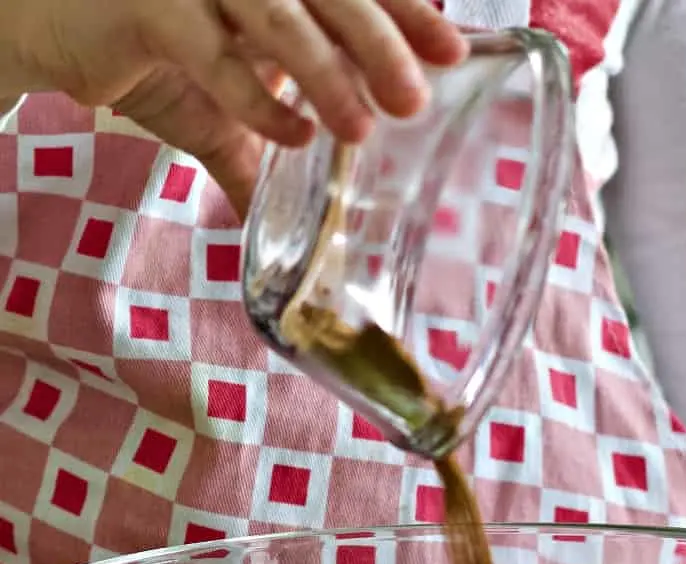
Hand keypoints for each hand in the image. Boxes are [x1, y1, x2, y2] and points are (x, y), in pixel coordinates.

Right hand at [10, 0, 466, 213]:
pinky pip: (212, 51)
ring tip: (361, 129)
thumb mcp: (222, 104)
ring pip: (278, 12)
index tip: (453, 53)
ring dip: (325, 71)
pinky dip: (255, 96)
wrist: (48, 23)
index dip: (409, 12)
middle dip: (381, 41)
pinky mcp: (149, 3)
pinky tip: (293, 135)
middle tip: (415, 100)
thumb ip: (267, 150)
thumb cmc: (147, 46)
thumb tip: (309, 233)